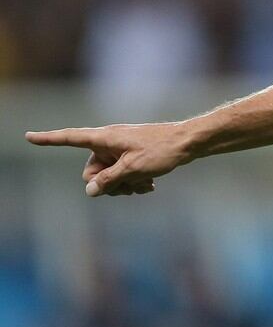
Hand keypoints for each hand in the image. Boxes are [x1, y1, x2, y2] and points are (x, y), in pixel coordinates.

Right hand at [25, 123, 191, 196]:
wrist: (190, 143)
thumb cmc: (162, 150)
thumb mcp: (133, 169)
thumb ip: (108, 181)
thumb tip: (89, 190)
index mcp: (104, 138)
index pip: (70, 138)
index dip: (48, 139)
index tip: (28, 135)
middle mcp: (109, 142)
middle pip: (92, 171)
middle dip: (107, 184)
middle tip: (130, 186)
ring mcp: (121, 150)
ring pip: (110, 176)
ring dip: (124, 185)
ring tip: (144, 185)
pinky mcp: (133, 156)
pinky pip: (123, 174)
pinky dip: (133, 181)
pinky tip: (150, 186)